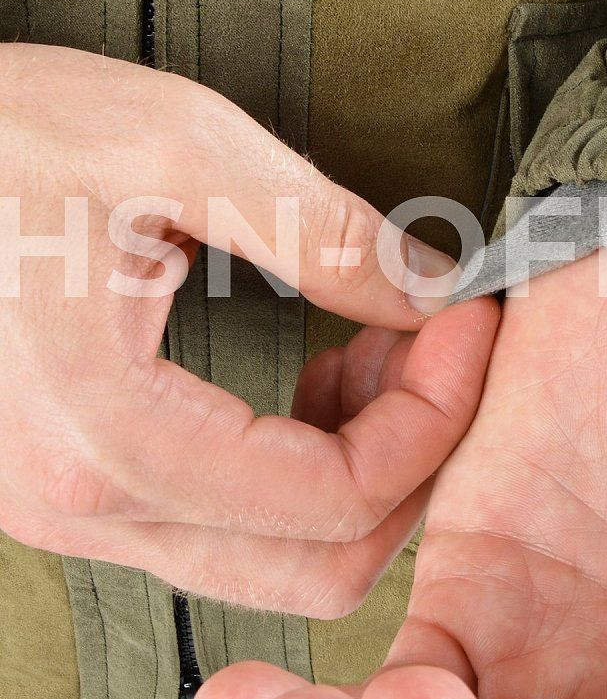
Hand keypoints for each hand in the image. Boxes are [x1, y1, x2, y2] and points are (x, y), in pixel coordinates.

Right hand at [0, 42, 498, 614]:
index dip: (439, 413)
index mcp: (110, 439)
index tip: (469, 323)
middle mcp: (89, 506)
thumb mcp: (179, 148)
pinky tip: (326, 375)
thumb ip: (323, 232)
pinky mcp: (92, 478)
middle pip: (323, 564)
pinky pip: (239, 520)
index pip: (339, 498)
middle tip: (437, 346)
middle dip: (414, 458)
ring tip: (383, 349)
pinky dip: (312, 464)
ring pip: (286, 554)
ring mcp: (85, 505)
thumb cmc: (6, 133)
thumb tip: (431, 294)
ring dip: (368, 462)